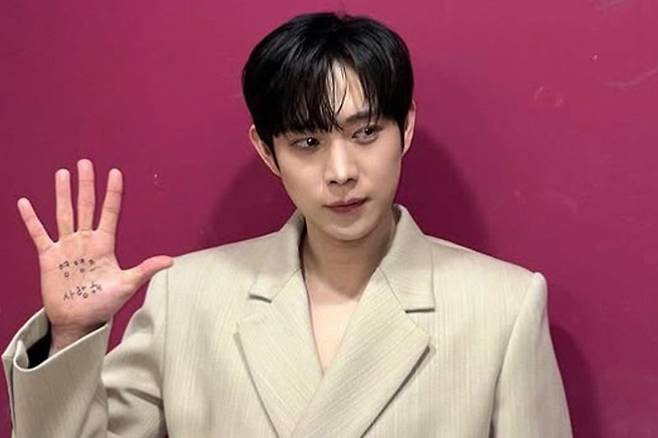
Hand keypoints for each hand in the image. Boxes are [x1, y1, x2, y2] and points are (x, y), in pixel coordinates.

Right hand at [17, 159, 173, 350]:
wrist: (79, 321)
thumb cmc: (104, 304)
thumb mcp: (127, 285)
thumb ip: (145, 270)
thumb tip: (171, 261)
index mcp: (105, 245)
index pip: (110, 212)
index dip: (113, 193)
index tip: (115, 172)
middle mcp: (86, 241)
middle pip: (86, 206)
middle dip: (86, 185)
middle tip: (85, 163)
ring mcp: (67, 247)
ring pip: (64, 214)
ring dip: (62, 194)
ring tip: (62, 173)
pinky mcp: (49, 257)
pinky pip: (39, 234)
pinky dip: (31, 219)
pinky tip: (25, 203)